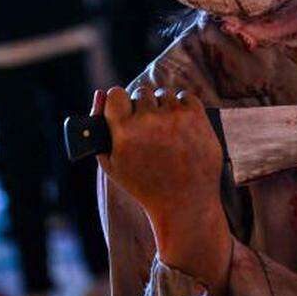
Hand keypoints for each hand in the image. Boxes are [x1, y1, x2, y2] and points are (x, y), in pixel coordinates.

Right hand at [93, 87, 229, 275]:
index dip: (119, 102)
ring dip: (163, 107)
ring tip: (166, 129)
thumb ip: (100, 127)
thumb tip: (99, 93)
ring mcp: (174, 117)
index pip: (115, 93)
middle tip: (148, 128)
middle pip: (141, 93)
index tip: (124, 111)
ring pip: (164, 94)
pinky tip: (181, 124)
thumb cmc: (145, 185)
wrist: (185, 202)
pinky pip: (185, 96)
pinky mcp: (197, 117)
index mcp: (124, 131)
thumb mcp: (112, 164)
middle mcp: (149, 121)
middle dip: (143, 107)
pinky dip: (183, 107)